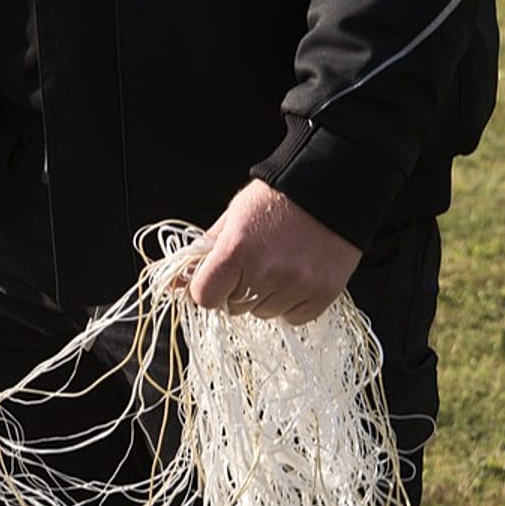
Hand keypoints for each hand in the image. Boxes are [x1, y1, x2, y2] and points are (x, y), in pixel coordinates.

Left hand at [187, 179, 362, 324]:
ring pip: (264, 314)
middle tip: (255, 263)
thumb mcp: (232, 218)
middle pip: (234, 308)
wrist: (330, 187)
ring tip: (279, 265)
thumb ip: (204, 253)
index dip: (206, 290)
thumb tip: (174, 283)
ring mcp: (296, 284)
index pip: (204, 296)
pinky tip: (297, 276)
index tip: (215, 281)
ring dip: (265, 297)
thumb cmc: (276, 200)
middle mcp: (265, 271)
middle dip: (237, 291)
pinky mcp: (323, 292)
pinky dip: (292, 304)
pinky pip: (294, 318)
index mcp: (236, 250)